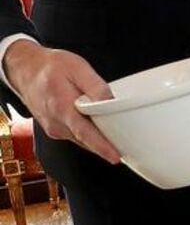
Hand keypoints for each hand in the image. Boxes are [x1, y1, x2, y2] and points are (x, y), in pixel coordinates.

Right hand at [2, 39, 119, 163]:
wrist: (26, 70)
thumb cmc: (51, 67)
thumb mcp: (77, 68)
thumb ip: (95, 86)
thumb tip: (110, 101)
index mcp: (62, 109)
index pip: (85, 133)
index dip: (101, 146)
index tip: (115, 156)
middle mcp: (56, 124)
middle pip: (86, 140)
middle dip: (107, 145)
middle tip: (129, 146)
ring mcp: (54, 128)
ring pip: (81, 140)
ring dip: (98, 141)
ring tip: (119, 139)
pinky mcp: (55, 129)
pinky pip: (76, 136)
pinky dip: (89, 135)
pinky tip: (100, 129)